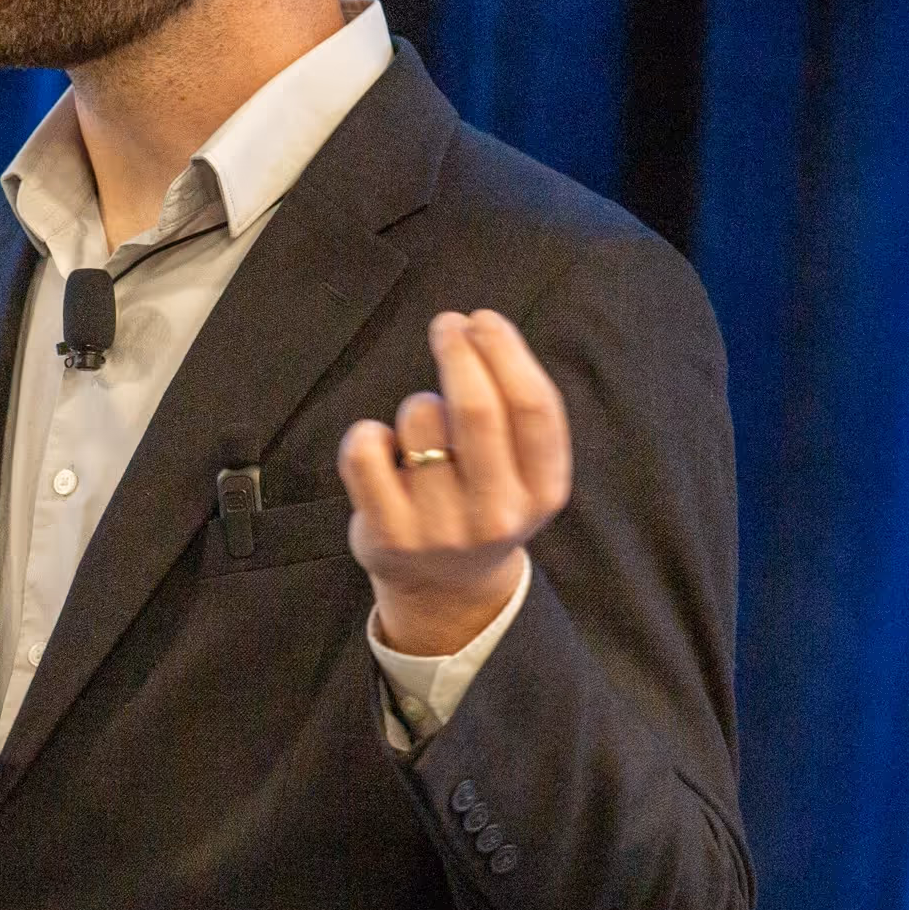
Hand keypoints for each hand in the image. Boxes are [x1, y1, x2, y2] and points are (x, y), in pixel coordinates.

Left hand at [337, 308, 571, 655]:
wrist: (447, 589)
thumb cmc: (484, 501)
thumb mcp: (525, 471)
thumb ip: (516, 413)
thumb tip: (478, 330)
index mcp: (543, 492)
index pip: (532, 407)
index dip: (506, 352)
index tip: (483, 321)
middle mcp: (497, 514)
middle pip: (476, 408)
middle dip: (458, 351)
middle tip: (447, 325)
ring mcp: (441, 529)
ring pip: (420, 419)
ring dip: (417, 405)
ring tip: (421, 432)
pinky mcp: (388, 535)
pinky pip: (365, 451)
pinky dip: (366, 433)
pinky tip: (380, 447)